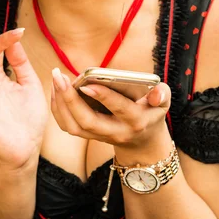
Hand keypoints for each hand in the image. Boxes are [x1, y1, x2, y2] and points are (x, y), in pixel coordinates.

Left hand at [51, 68, 170, 152]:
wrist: (143, 142)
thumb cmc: (151, 114)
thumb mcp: (163, 104)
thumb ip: (162, 95)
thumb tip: (156, 92)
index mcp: (135, 121)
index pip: (118, 109)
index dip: (103, 96)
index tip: (87, 84)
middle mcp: (116, 132)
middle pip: (87, 121)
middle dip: (70, 99)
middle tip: (59, 76)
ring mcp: (100, 137)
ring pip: (74, 126)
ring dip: (60, 103)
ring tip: (56, 79)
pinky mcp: (88, 136)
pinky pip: (68, 126)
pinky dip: (58, 108)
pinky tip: (56, 90)